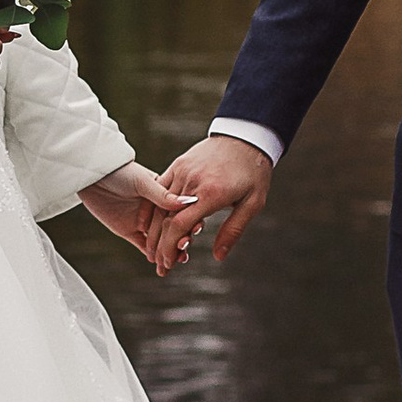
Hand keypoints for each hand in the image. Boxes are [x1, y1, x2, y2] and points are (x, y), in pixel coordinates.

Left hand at [77, 163, 203, 270]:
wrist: (92, 176)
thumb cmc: (118, 172)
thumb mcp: (142, 182)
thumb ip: (162, 195)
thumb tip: (187, 203)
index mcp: (163, 192)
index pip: (180, 209)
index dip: (190, 219)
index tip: (198, 227)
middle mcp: (155, 208)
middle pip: (173, 226)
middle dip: (183, 237)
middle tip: (187, 246)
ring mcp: (143, 220)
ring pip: (161, 239)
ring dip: (172, 249)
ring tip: (180, 258)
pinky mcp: (129, 231)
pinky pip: (144, 246)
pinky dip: (154, 255)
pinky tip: (163, 262)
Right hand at [150, 134, 274, 269]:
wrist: (245, 136)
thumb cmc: (253, 172)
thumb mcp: (252, 203)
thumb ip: (233, 230)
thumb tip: (218, 256)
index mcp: (211, 194)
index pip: (181, 225)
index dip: (170, 247)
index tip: (168, 264)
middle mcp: (192, 182)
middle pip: (166, 218)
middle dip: (159, 246)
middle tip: (159, 265)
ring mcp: (182, 171)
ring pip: (159, 205)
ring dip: (153, 230)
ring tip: (153, 250)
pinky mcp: (178, 164)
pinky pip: (159, 187)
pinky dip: (151, 208)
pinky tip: (147, 224)